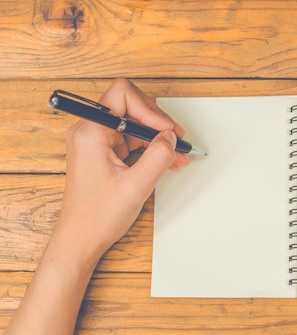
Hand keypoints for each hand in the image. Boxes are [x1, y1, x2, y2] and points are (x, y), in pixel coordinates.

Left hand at [52, 78, 189, 267]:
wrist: (81, 239)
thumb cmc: (97, 216)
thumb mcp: (136, 186)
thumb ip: (157, 157)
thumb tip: (170, 137)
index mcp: (90, 133)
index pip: (122, 95)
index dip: (150, 109)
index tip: (166, 130)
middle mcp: (90, 132)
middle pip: (130, 106)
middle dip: (157, 122)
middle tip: (176, 139)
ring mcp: (96, 142)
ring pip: (133, 124)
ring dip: (157, 136)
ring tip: (177, 153)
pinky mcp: (103, 153)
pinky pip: (131, 140)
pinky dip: (150, 147)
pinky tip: (167, 160)